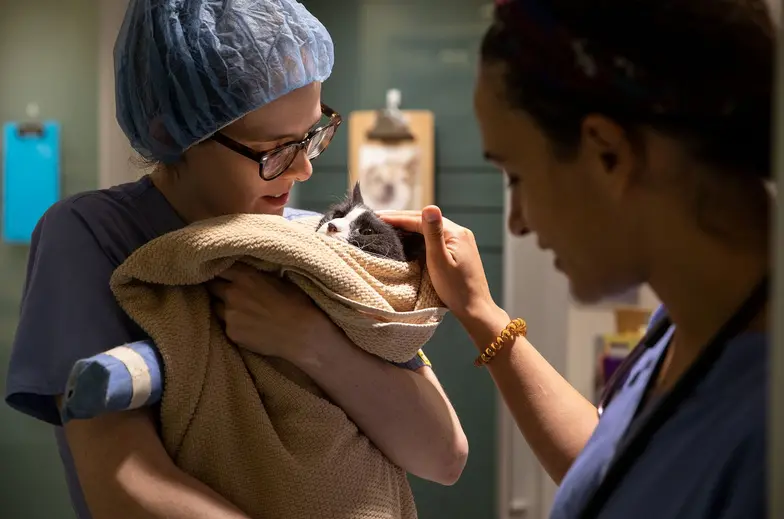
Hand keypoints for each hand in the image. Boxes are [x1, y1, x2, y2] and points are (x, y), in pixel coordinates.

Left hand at [205, 263, 341, 362]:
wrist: (302, 333)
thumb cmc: (296, 304)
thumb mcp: (279, 279)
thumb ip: (257, 274)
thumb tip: (249, 271)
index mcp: (245, 276)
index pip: (219, 267)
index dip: (221, 271)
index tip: (224, 273)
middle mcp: (232, 293)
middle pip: (212, 286)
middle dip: (220, 288)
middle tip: (232, 293)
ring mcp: (230, 315)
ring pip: (216, 307)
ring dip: (224, 307)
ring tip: (242, 311)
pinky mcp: (231, 333)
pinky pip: (225, 325)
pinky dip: (233, 324)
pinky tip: (249, 325)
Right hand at [378, 206, 503, 326]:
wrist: (475, 309)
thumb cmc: (456, 289)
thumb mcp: (440, 260)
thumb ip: (433, 233)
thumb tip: (430, 206)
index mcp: (455, 233)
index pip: (421, 219)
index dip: (398, 218)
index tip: (379, 217)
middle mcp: (460, 233)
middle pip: (426, 221)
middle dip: (402, 219)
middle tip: (380, 218)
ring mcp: (460, 242)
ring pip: (430, 229)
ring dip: (410, 226)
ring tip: (389, 226)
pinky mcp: (459, 251)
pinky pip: (436, 237)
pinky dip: (419, 236)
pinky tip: (409, 238)